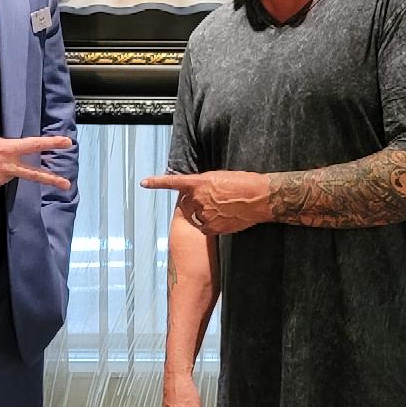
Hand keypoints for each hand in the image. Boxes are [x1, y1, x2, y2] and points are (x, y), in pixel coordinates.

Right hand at [0, 132, 72, 191]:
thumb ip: (1, 148)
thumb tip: (6, 157)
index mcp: (5, 149)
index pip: (33, 145)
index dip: (52, 143)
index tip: (67, 143)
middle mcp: (4, 167)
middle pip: (32, 174)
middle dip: (51, 179)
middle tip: (67, 184)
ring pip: (7, 175)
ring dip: (0, 169)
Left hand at [141, 170, 271, 234]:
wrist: (261, 198)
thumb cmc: (245, 184)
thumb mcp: (220, 178)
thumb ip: (204, 185)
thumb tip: (198, 192)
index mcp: (200, 183)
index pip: (173, 182)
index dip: (157, 182)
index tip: (144, 183)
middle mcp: (198, 199)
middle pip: (188, 203)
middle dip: (196, 203)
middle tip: (216, 200)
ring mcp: (204, 215)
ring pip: (197, 217)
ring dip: (205, 214)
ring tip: (224, 208)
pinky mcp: (212, 228)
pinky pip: (206, 228)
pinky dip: (213, 225)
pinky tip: (226, 218)